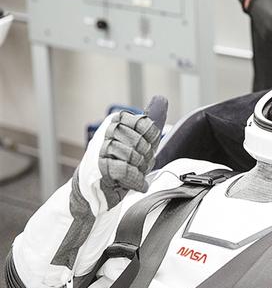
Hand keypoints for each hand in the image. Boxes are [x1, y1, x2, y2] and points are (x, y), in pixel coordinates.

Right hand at [78, 96, 167, 210]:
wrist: (94, 187)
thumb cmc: (118, 161)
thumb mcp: (136, 140)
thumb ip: (149, 123)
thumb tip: (161, 100)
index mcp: (117, 119)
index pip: (146, 125)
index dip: (152, 141)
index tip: (148, 149)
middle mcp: (108, 130)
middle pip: (141, 142)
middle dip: (146, 158)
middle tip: (141, 165)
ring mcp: (101, 147)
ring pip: (133, 156)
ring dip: (140, 170)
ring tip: (136, 174)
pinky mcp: (99, 166)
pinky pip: (125, 170)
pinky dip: (136, 180)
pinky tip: (139, 184)